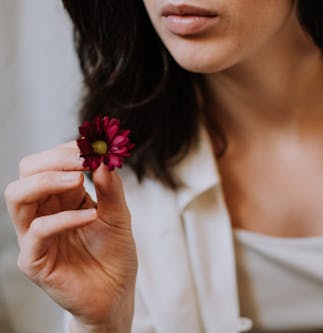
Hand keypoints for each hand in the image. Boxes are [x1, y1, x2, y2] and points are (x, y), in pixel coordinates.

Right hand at [4, 142, 137, 330]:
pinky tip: (89, 216)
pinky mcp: (34, 259)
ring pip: (18, 195)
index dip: (66, 150)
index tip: (91, 145)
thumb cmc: (115, 255)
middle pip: (27, 172)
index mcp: (62, 198)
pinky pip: (37, 231)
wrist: (116, 294)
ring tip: (78, 180)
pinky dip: (63, 219)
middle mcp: (44, 212)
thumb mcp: (119, 217)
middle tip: (82, 159)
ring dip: (48, 181)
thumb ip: (111, 190)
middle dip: (53, 160)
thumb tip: (103, 160)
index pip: (49, 163)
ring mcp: (35, 235)